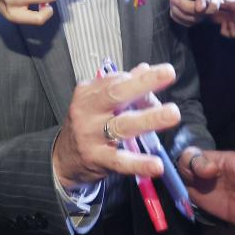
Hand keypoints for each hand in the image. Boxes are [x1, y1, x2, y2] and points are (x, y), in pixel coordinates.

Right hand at [53, 63, 181, 188]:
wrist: (63, 159)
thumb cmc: (87, 125)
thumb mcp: (98, 103)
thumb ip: (121, 86)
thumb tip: (145, 69)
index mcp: (88, 93)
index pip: (117, 80)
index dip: (142, 78)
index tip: (165, 73)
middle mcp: (87, 111)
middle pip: (116, 94)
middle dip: (143, 83)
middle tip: (168, 73)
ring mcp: (91, 136)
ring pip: (122, 125)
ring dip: (148, 119)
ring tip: (172, 114)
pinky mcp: (97, 159)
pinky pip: (120, 161)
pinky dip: (139, 163)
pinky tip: (156, 164)